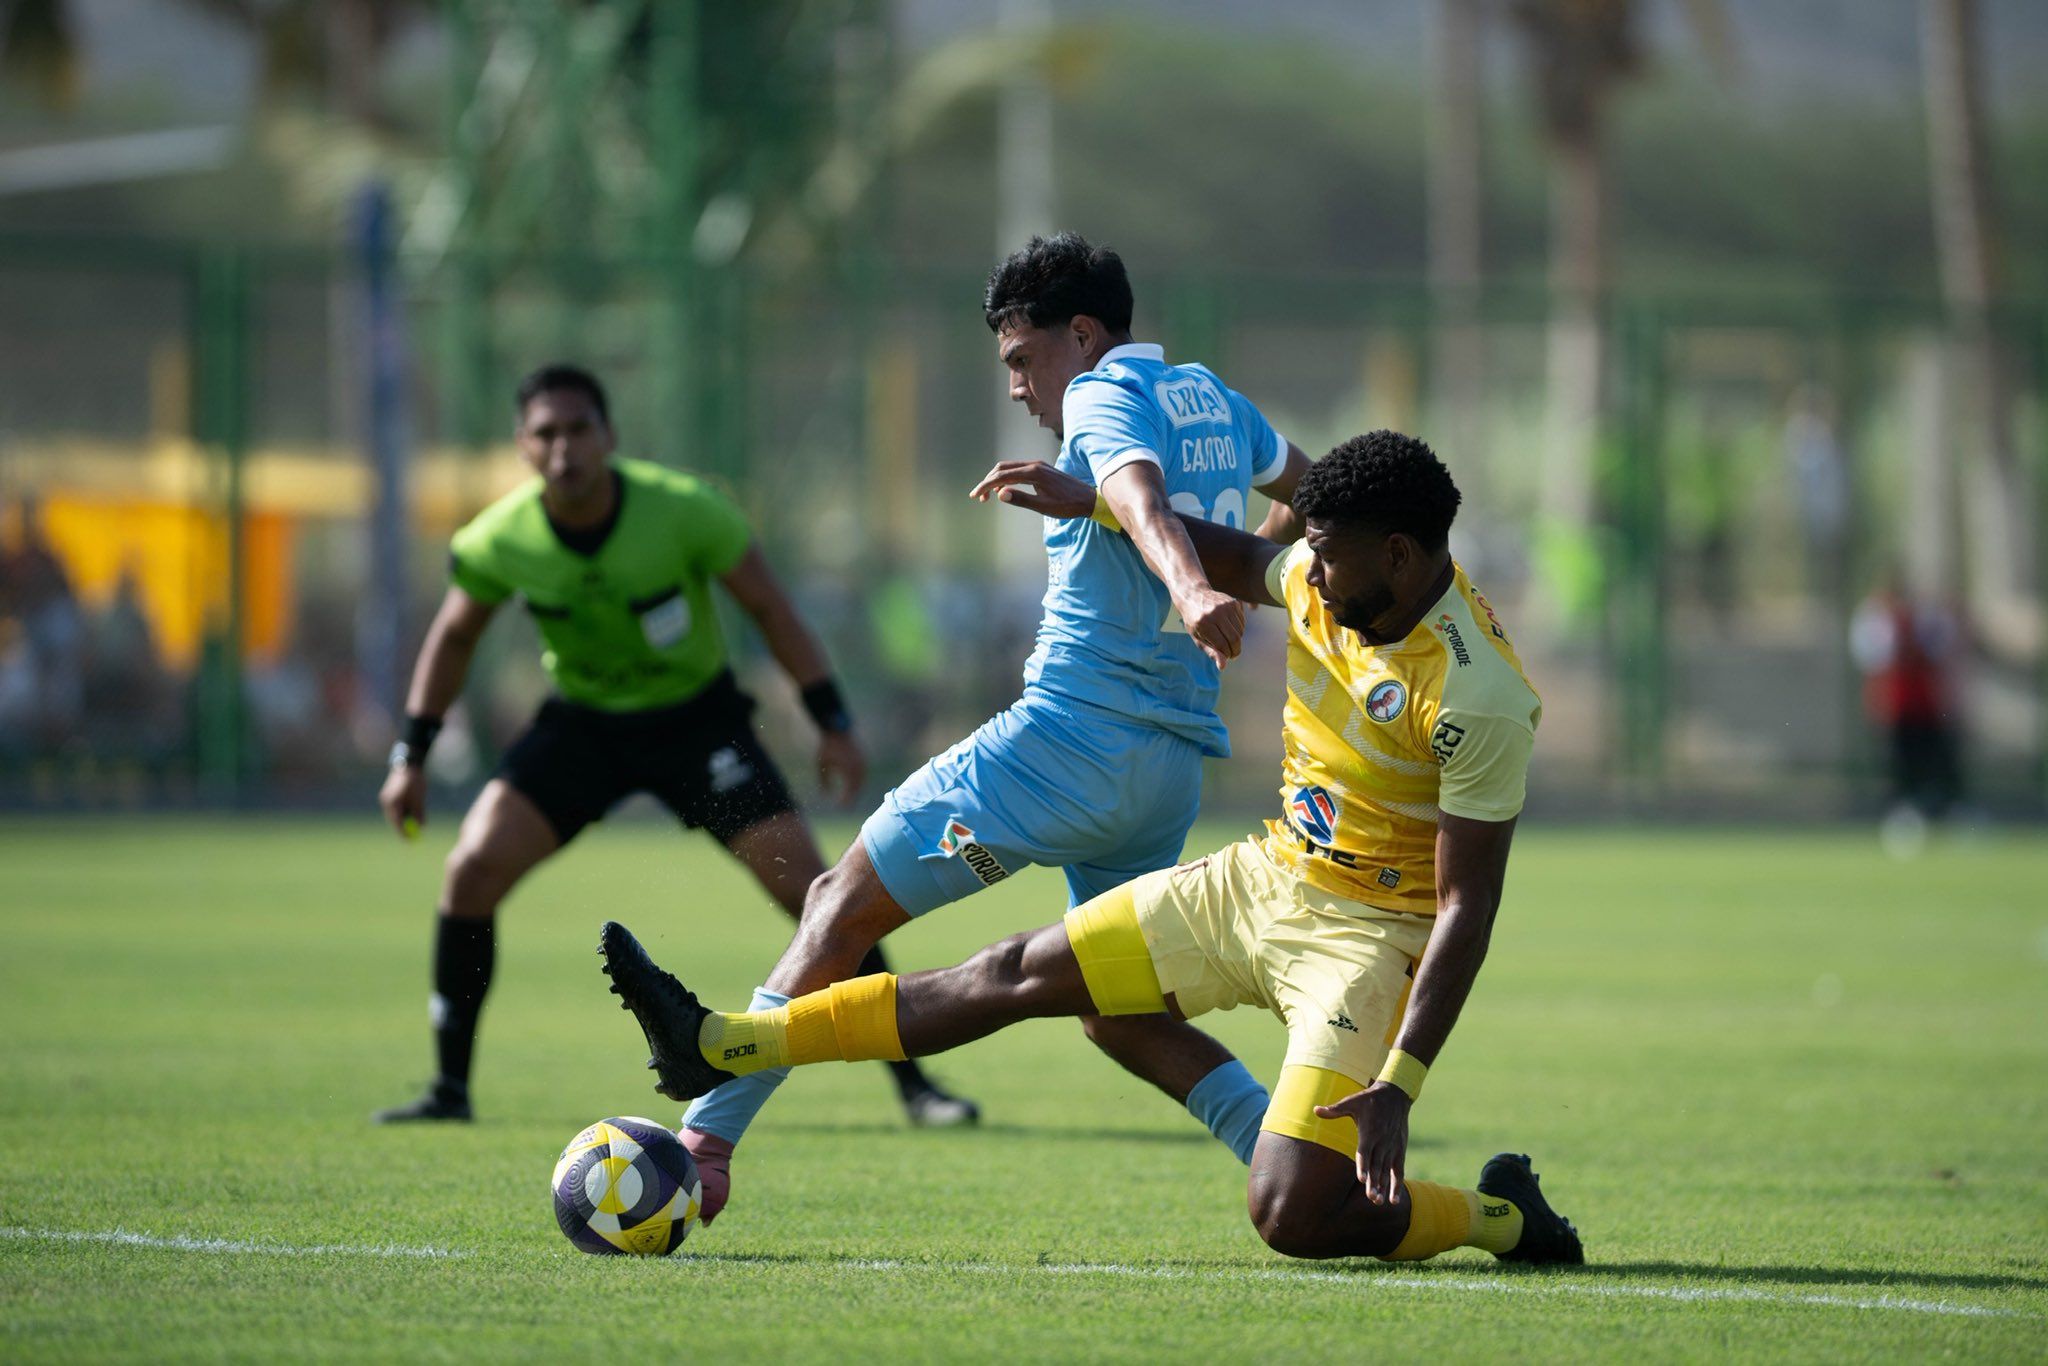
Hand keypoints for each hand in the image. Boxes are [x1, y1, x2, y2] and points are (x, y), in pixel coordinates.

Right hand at [379, 764, 426, 838]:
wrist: (409, 763)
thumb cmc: (416, 781)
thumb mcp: (420, 799)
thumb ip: (419, 813)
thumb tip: (421, 827)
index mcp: (393, 803)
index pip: (397, 823)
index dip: (404, 833)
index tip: (411, 841)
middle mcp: (386, 802)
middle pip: (394, 820)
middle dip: (404, 828)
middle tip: (414, 836)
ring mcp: (386, 798)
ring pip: (394, 814)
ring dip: (404, 819)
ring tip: (416, 819)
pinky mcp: (388, 795)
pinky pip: (395, 808)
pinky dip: (403, 812)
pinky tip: (411, 809)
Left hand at [816, 730, 865, 807]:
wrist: (837, 728)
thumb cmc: (827, 747)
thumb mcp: (822, 765)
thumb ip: (824, 781)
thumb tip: (825, 795)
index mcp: (848, 771)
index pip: (849, 792)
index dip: (845, 801)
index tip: (840, 807)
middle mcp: (858, 768)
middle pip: (857, 788)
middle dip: (851, 797)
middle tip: (845, 805)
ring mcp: (862, 763)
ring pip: (861, 781)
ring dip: (856, 789)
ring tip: (848, 797)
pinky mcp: (863, 759)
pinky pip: (862, 774)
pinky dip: (858, 781)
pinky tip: (852, 784)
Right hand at [968, 460, 1096, 519]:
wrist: (1088, 499)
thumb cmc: (1067, 505)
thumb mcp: (1043, 507)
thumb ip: (1021, 499)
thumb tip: (1000, 495)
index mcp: (1033, 473)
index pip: (1002, 476)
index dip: (986, 486)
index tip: (975, 496)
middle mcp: (1034, 465)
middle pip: (1003, 468)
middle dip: (988, 481)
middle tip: (980, 498)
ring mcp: (1038, 466)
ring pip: (1010, 468)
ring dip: (997, 480)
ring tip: (990, 497)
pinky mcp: (1041, 469)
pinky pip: (1018, 470)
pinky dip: (1007, 478)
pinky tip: (1006, 491)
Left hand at [1176, 585, 1245, 667]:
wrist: (1194, 595)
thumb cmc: (1194, 620)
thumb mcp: (1197, 637)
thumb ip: (1211, 651)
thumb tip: (1223, 666)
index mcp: (1204, 624)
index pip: (1223, 645)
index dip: (1227, 655)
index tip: (1227, 658)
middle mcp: (1216, 614)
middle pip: (1235, 639)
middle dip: (1236, 650)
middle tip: (1233, 655)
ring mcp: (1226, 607)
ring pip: (1240, 631)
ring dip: (1237, 640)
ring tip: (1228, 640)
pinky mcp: (1233, 602)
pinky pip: (1242, 622)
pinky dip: (1239, 629)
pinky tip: (1229, 628)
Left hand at [1314, 1081, 1411, 1202]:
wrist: (1394, 1096)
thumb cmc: (1369, 1100)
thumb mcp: (1351, 1102)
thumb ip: (1335, 1110)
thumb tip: (1315, 1110)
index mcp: (1369, 1133)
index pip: (1365, 1152)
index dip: (1363, 1166)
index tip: (1361, 1179)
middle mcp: (1381, 1142)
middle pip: (1376, 1166)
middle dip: (1374, 1182)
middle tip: (1372, 1198)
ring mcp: (1391, 1148)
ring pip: (1386, 1171)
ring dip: (1383, 1187)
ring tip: (1378, 1202)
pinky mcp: (1399, 1150)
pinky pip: (1398, 1170)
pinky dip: (1397, 1185)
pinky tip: (1393, 1200)